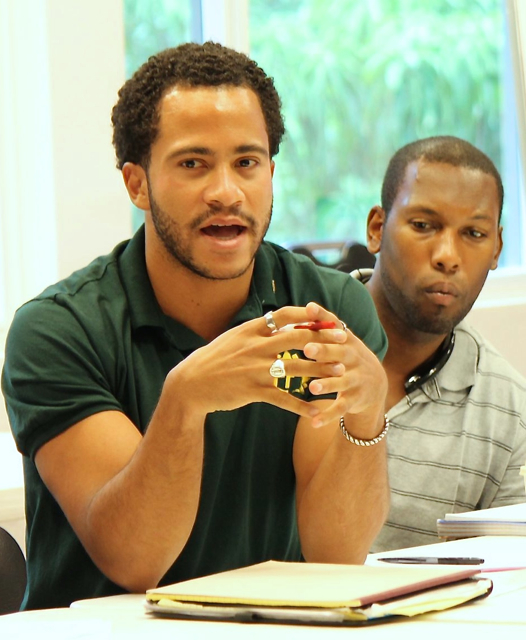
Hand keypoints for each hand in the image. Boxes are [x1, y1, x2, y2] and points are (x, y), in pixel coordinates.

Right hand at [164, 304, 361, 420]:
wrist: (190, 384)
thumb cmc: (214, 360)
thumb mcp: (234, 337)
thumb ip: (257, 330)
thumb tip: (278, 319)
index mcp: (251, 329)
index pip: (284, 315)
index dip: (308, 315)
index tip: (327, 316)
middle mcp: (255, 346)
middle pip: (296, 339)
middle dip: (322, 339)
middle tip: (344, 341)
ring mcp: (254, 368)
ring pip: (295, 368)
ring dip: (320, 370)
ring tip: (340, 372)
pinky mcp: (253, 390)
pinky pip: (283, 398)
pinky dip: (301, 405)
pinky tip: (317, 410)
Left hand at [296, 302, 386, 429]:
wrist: (376, 386)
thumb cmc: (348, 357)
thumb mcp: (343, 340)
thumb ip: (325, 326)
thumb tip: (306, 306)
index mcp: (348, 342)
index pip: (335, 328)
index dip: (323, 320)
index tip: (309, 310)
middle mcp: (354, 359)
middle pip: (340, 354)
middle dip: (325, 352)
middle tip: (308, 350)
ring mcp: (355, 380)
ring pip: (341, 383)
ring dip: (327, 385)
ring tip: (312, 388)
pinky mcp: (354, 400)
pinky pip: (340, 408)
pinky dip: (327, 415)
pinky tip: (314, 422)